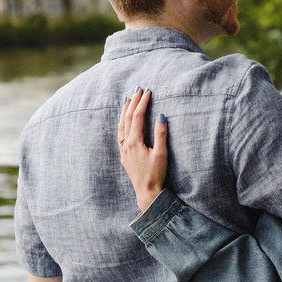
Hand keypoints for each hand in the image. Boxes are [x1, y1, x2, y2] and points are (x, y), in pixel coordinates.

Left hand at [117, 88, 167, 211]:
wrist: (146, 192)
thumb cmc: (156, 174)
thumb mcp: (161, 154)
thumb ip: (161, 134)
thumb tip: (161, 115)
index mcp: (135, 141)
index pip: (137, 116)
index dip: (142, 103)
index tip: (148, 92)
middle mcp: (126, 144)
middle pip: (127, 118)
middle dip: (133, 102)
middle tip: (138, 89)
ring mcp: (123, 149)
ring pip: (121, 125)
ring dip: (125, 110)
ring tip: (128, 99)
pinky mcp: (124, 155)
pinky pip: (120, 133)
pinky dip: (122, 122)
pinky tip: (122, 119)